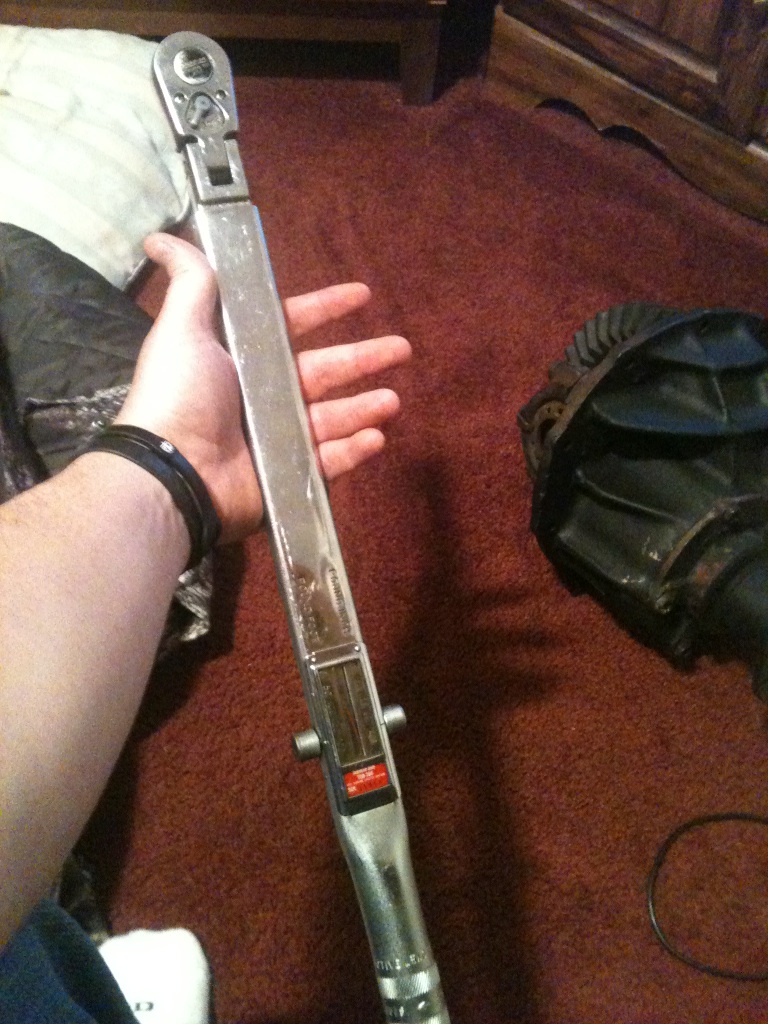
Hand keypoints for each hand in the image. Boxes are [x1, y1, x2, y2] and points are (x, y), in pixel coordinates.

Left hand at [115, 233, 410, 542]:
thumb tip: (158, 237)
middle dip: (365, 358)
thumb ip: (189, 282)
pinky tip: (375, 437)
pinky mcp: (286, 474)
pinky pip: (329, 462)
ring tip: (392, 401)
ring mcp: (276, 437)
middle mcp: (262, 395)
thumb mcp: (182, 328)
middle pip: (324, 370)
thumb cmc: (181, 394)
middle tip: (402, 348)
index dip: (326, 308)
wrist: (172, 470)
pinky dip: (353, 451)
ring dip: (365, 407)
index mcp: (243, 357)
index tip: (362, 295)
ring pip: (333, 417)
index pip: (292, 325)